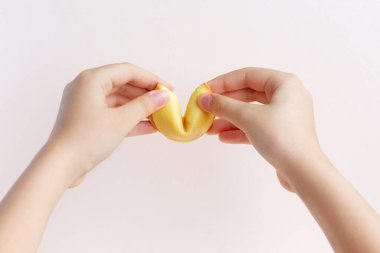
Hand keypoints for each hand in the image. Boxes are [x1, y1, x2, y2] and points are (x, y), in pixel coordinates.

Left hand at [47, 63, 169, 186]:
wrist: (61, 166)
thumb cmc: (88, 139)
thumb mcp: (120, 121)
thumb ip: (144, 105)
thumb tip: (163, 96)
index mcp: (92, 79)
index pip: (128, 71)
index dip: (151, 79)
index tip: (169, 89)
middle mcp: (88, 87)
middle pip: (124, 84)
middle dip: (146, 95)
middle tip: (166, 104)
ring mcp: (87, 104)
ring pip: (120, 100)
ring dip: (140, 108)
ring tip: (160, 117)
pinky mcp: (88, 119)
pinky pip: (113, 113)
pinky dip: (130, 118)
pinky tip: (149, 127)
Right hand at [198, 67, 318, 191]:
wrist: (303, 172)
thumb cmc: (281, 137)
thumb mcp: (248, 117)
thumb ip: (224, 106)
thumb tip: (204, 99)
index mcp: (284, 83)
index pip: (247, 76)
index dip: (223, 82)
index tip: (204, 91)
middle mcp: (287, 96)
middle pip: (248, 94)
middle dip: (225, 105)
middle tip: (205, 111)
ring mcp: (285, 115)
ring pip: (251, 112)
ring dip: (229, 119)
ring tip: (209, 129)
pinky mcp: (282, 133)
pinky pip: (257, 126)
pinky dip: (240, 130)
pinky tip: (223, 138)